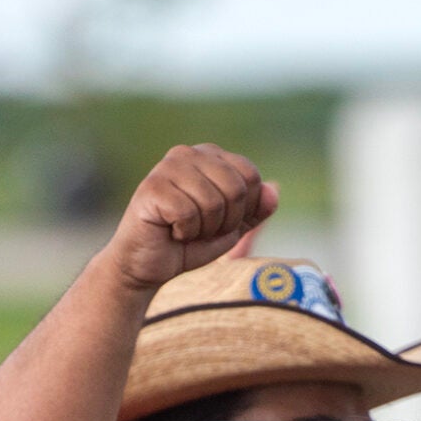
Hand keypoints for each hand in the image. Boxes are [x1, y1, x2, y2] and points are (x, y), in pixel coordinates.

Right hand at [105, 144, 278, 293]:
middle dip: (226, 222)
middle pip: (236, 188)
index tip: (221, 223)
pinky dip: (184, 233)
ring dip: (203, 229)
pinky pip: (188, 213)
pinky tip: (170, 232)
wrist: (146, 266)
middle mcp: (189, 153)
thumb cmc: (187, 244)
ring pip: (213, 202)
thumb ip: (254, 211)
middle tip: (201, 230)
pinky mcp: (152, 187)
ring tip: (184, 230)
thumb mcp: (231, 229)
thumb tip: (273, 190)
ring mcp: (168, 167)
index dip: (244, 209)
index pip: (250, 175)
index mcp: (210, 156)